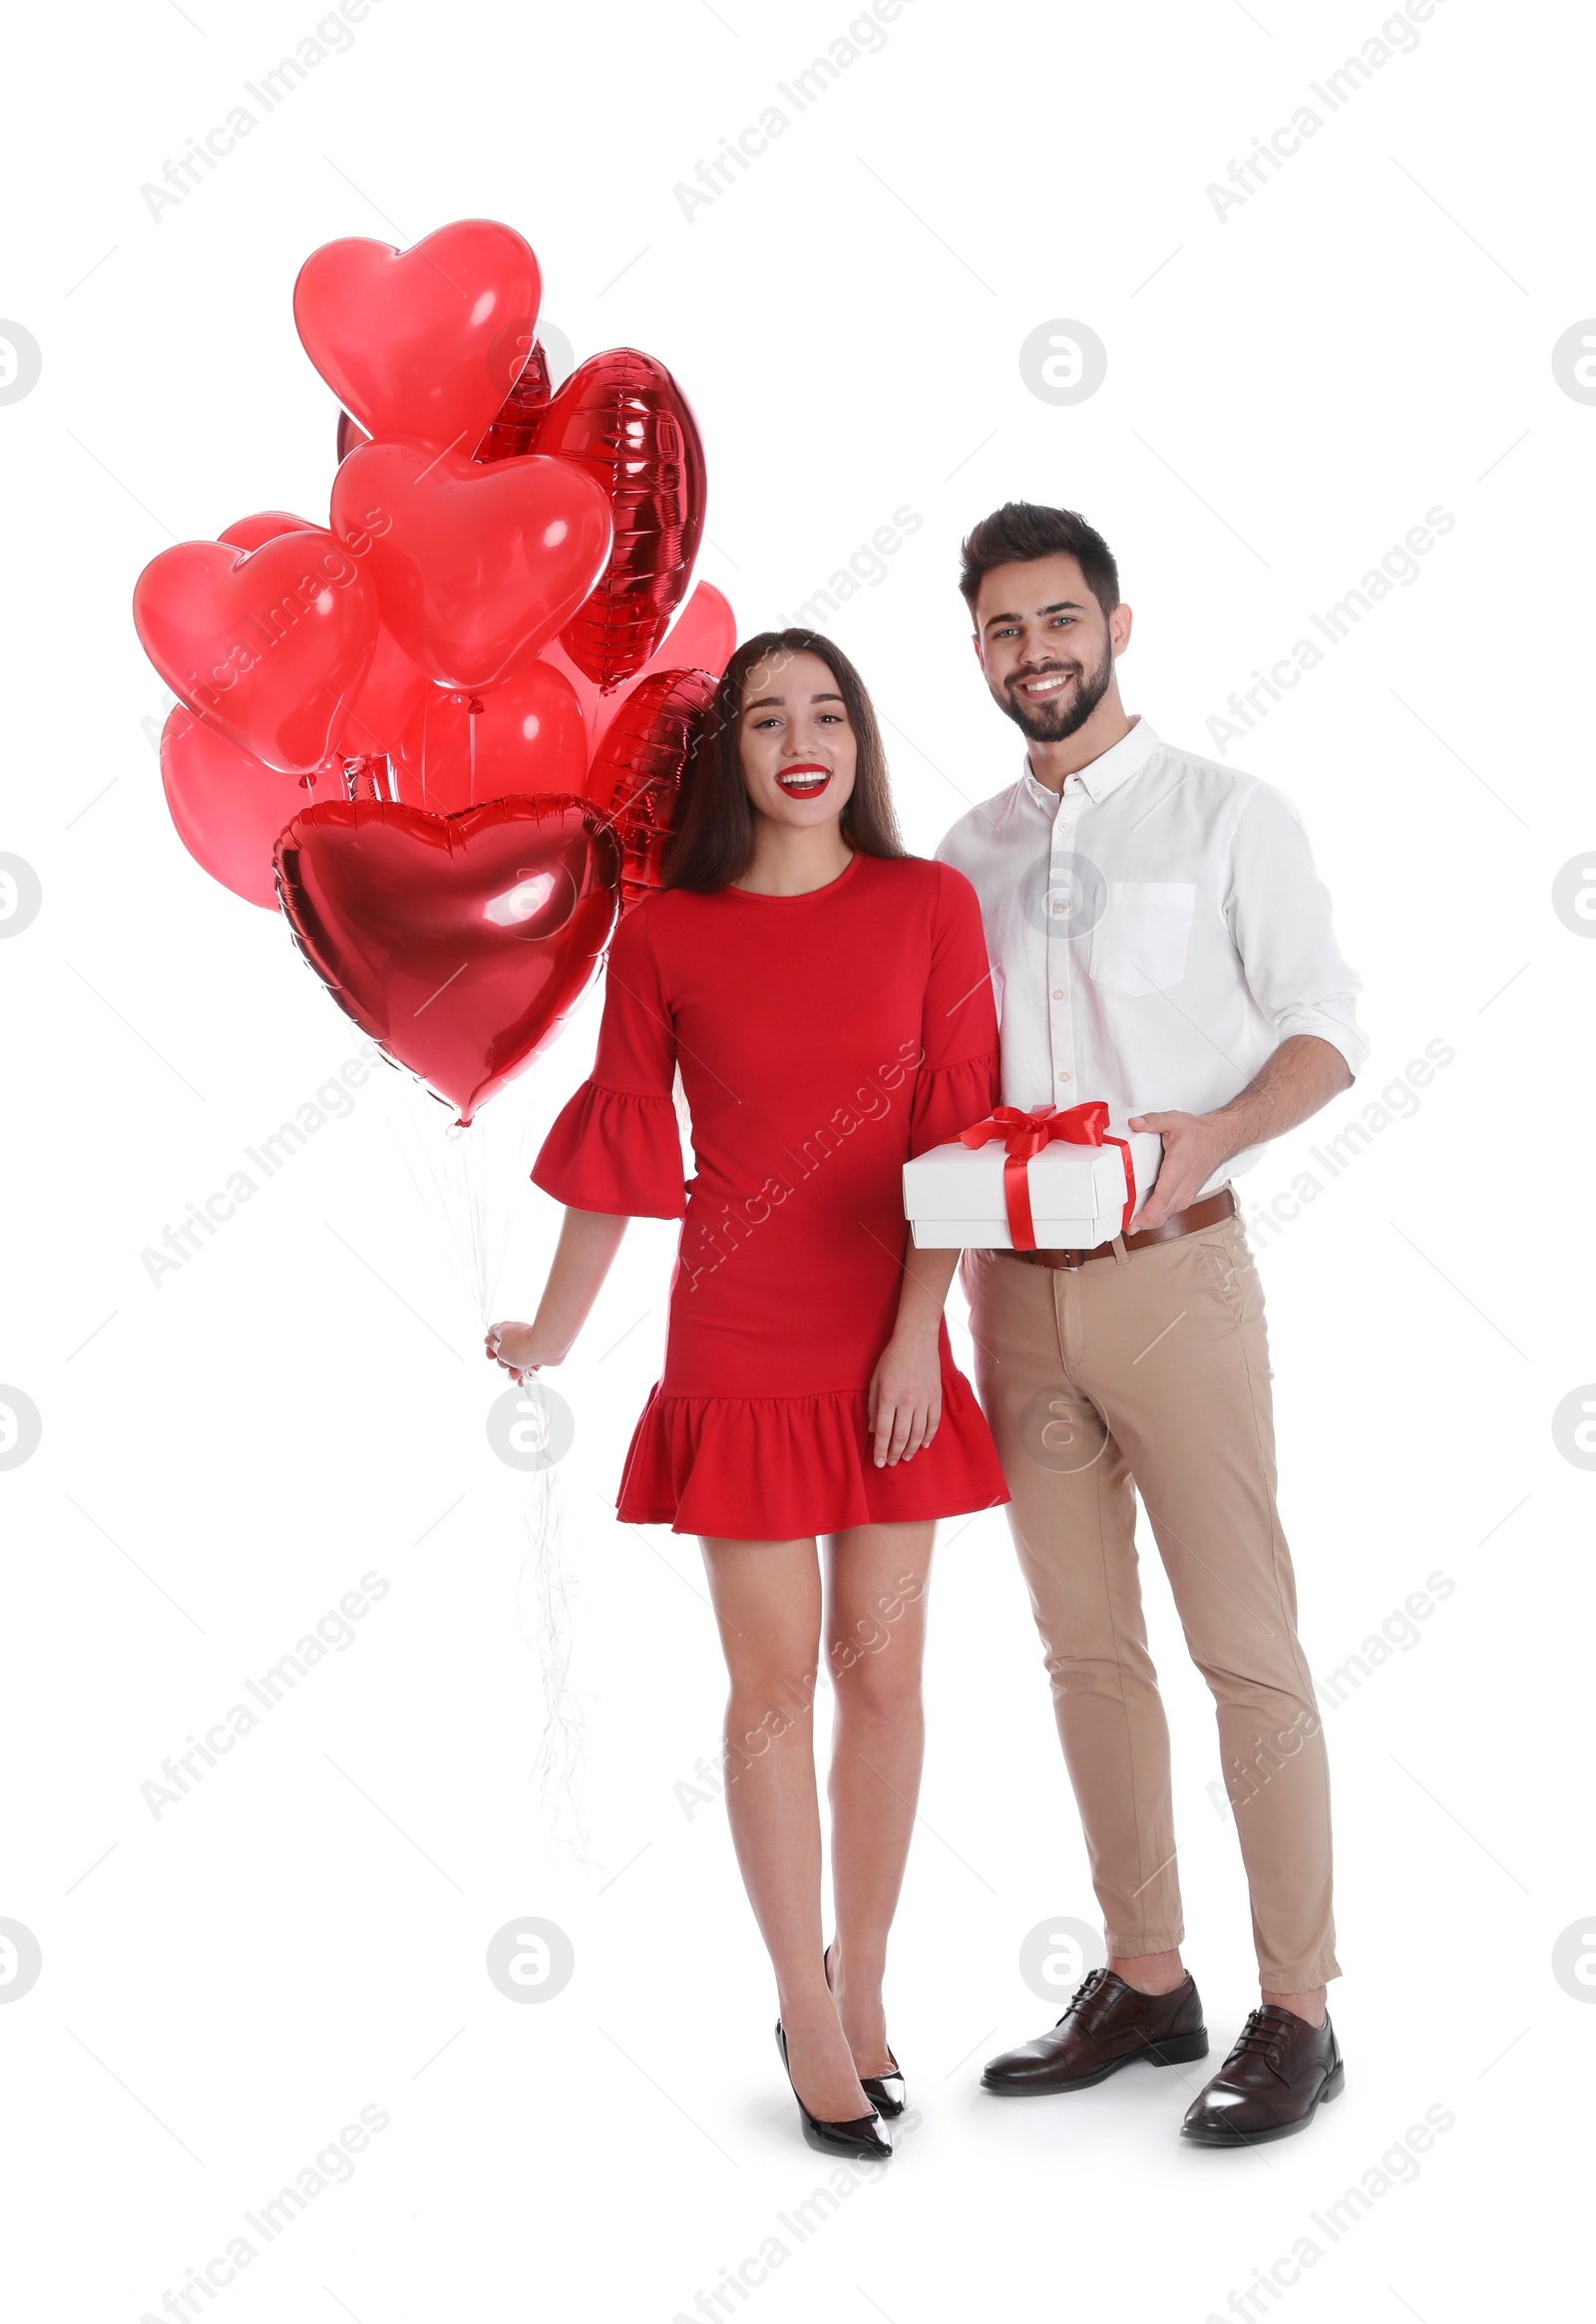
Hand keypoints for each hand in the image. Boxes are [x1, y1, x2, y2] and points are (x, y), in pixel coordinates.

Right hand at [484, 1320, 562, 1382]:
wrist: (547, 1345)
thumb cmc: (520, 1347)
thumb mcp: (500, 1350)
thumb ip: (493, 1348)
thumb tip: (490, 1340)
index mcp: (503, 1330)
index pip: (491, 1335)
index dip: (489, 1347)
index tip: (491, 1356)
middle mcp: (514, 1335)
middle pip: (503, 1351)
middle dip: (502, 1362)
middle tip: (506, 1363)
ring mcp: (526, 1344)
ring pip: (515, 1360)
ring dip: (512, 1371)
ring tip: (516, 1376)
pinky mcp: (537, 1353)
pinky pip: (528, 1365)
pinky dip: (525, 1373)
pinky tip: (523, 1382)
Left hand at [867, 1325, 942, 1466]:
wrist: (917, 1340)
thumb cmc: (892, 1358)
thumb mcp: (875, 1380)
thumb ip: (873, 1406)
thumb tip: (873, 1430)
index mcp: (888, 1397)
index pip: (884, 1432)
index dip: (881, 1450)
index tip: (879, 1463)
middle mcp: (907, 1401)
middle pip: (901, 1436)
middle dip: (895, 1454)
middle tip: (891, 1463)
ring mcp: (924, 1400)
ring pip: (918, 1433)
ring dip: (910, 1449)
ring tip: (905, 1458)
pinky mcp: (936, 1398)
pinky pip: (933, 1423)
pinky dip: (928, 1437)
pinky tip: (922, 1445)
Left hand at [1125, 1110, 1231, 1231]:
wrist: (1219, 1139)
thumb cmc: (1198, 1133)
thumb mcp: (1174, 1120)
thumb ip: (1153, 1121)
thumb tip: (1134, 1123)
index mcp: (1179, 1167)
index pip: (1163, 1196)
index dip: (1148, 1213)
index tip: (1134, 1223)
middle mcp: (1184, 1184)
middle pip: (1164, 1211)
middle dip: (1145, 1223)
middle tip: (1127, 1228)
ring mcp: (1187, 1192)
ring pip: (1169, 1214)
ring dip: (1151, 1222)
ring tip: (1133, 1225)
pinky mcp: (1187, 1194)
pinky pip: (1172, 1210)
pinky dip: (1159, 1217)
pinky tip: (1147, 1218)